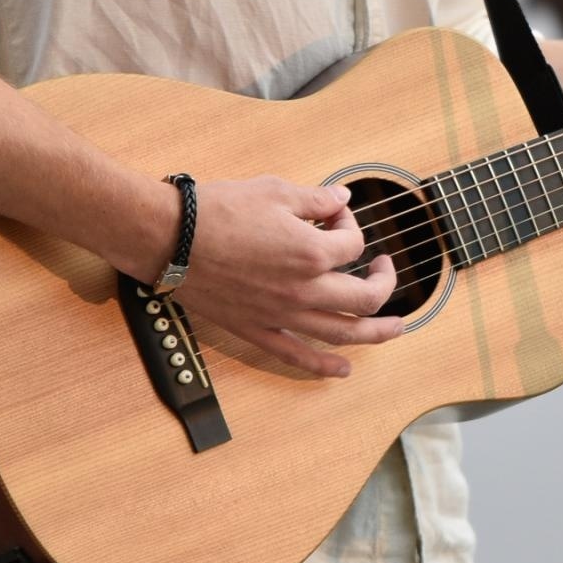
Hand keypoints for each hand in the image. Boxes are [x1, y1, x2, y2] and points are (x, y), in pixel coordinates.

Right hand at [168, 176, 399, 377]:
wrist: (168, 238)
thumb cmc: (217, 211)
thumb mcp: (274, 191)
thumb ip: (316, 199)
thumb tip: (341, 199)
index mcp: (311, 253)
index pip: (353, 245)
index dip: (350, 225)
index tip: (334, 214)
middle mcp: (304, 290)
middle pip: (366, 298)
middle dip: (384, 281)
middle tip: (384, 268)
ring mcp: (282, 316)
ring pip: (343, 335)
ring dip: (376, 333)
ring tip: (394, 328)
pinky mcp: (257, 330)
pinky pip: (297, 357)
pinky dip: (323, 367)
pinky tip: (343, 370)